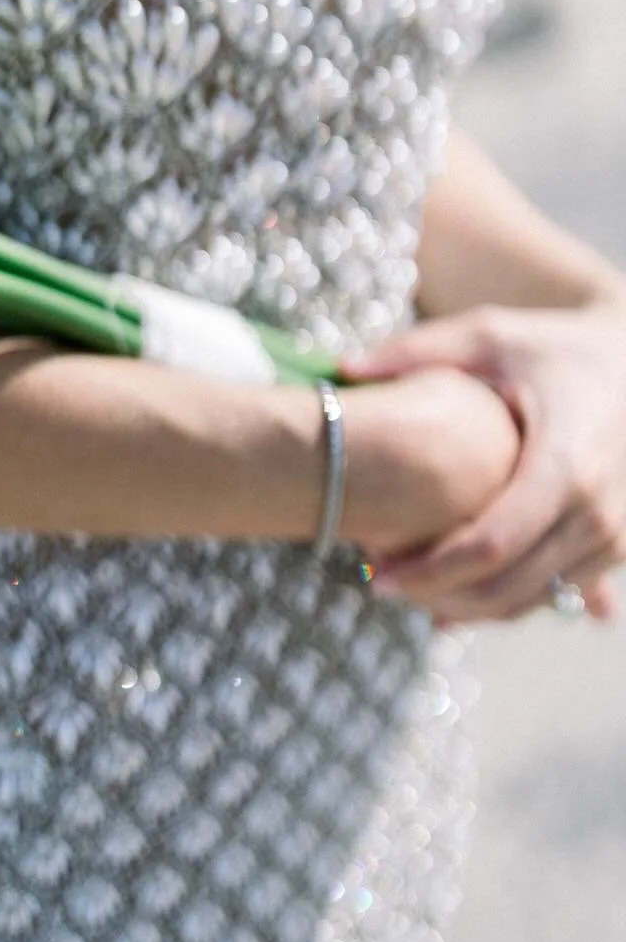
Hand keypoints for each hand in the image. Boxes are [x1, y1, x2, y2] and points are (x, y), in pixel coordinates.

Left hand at [343, 300, 625, 624]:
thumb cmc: (557, 346)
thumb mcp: (491, 335)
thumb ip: (418, 351)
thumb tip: (344, 365)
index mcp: (566, 464)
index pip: (493, 544)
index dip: (431, 569)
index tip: (377, 574)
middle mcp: (600, 512)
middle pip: (510, 587)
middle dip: (439, 595)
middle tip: (379, 584)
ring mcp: (618, 536)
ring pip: (535, 601)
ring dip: (469, 607)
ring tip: (408, 588)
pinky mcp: (621, 547)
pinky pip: (557, 593)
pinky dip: (505, 601)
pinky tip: (453, 598)